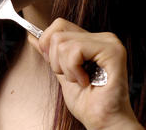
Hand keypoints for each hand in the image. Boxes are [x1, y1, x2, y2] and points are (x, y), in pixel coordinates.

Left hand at [28, 18, 142, 128]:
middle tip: (72, 77)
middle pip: (57, 33)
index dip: (49, 45)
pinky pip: (76, 49)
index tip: (58, 66)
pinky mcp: (112, 51)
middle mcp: (103, 38)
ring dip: (65, 68)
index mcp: (92, 40)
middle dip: (55, 60)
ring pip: (63, 42)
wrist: (101, 122)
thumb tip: (32, 36)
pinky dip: (73, 69)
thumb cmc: (87, 102)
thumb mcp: (61, 72)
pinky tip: (86, 80)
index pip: (59, 25)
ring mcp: (109, 43)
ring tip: (81, 80)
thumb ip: (49, 53)